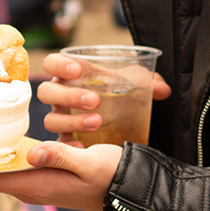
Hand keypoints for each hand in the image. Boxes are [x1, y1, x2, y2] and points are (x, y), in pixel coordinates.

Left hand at [0, 141, 123, 210]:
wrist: (132, 193)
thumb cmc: (112, 177)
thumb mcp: (88, 163)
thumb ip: (60, 156)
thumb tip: (32, 153)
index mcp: (37, 186)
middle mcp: (32, 188)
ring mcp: (38, 184)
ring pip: (0, 172)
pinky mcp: (46, 176)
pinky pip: (14, 168)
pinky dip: (0, 157)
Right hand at [38, 50, 170, 139]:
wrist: (121, 123)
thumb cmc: (119, 94)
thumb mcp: (133, 84)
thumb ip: (148, 82)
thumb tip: (162, 90)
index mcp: (69, 76)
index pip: (51, 63)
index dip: (59, 65)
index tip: (78, 70)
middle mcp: (59, 96)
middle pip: (47, 92)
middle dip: (68, 96)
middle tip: (94, 101)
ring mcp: (59, 118)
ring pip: (51, 119)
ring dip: (72, 120)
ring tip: (97, 122)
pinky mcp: (64, 139)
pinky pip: (58, 144)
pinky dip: (68, 145)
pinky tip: (83, 147)